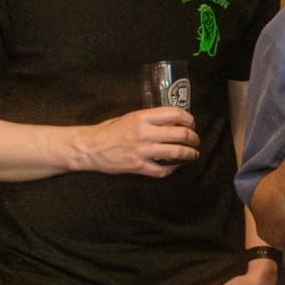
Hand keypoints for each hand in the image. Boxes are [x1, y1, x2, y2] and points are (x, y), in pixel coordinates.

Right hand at [76, 108, 200, 176]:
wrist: (89, 148)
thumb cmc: (110, 130)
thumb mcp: (130, 117)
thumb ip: (151, 119)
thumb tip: (174, 122)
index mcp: (142, 117)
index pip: (175, 114)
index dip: (189, 119)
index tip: (192, 124)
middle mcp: (144, 133)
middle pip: (180, 134)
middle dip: (194, 138)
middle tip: (196, 140)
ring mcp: (142, 151)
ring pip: (176, 153)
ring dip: (190, 154)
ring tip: (193, 154)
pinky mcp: (138, 166)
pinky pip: (162, 170)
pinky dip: (173, 168)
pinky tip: (176, 166)